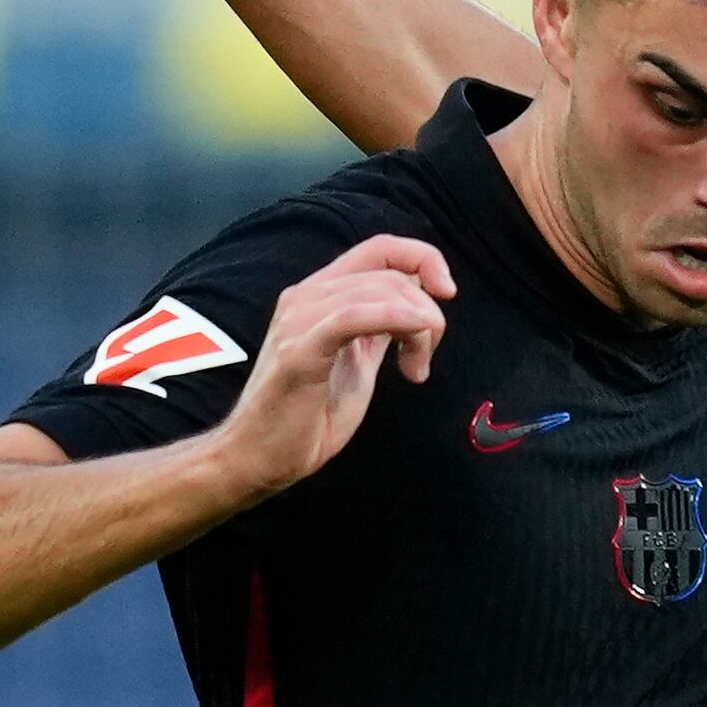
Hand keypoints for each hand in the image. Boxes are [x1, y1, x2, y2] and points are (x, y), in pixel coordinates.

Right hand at [207, 236, 451, 498]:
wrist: (260, 458)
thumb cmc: (308, 416)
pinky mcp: (300, 350)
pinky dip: (396, 320)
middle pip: (390, 274)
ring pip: (381, 292)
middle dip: (428, 313)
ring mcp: (299, 320)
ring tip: (415, 369)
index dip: (424, 259)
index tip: (447, 294)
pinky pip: (355, 316)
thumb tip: (417, 303)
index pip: (381, 248)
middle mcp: (306, 297)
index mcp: (320, 295)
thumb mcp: (357, 361)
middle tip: (423, 361)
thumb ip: (380, 328)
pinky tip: (412, 349)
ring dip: (418, 328)